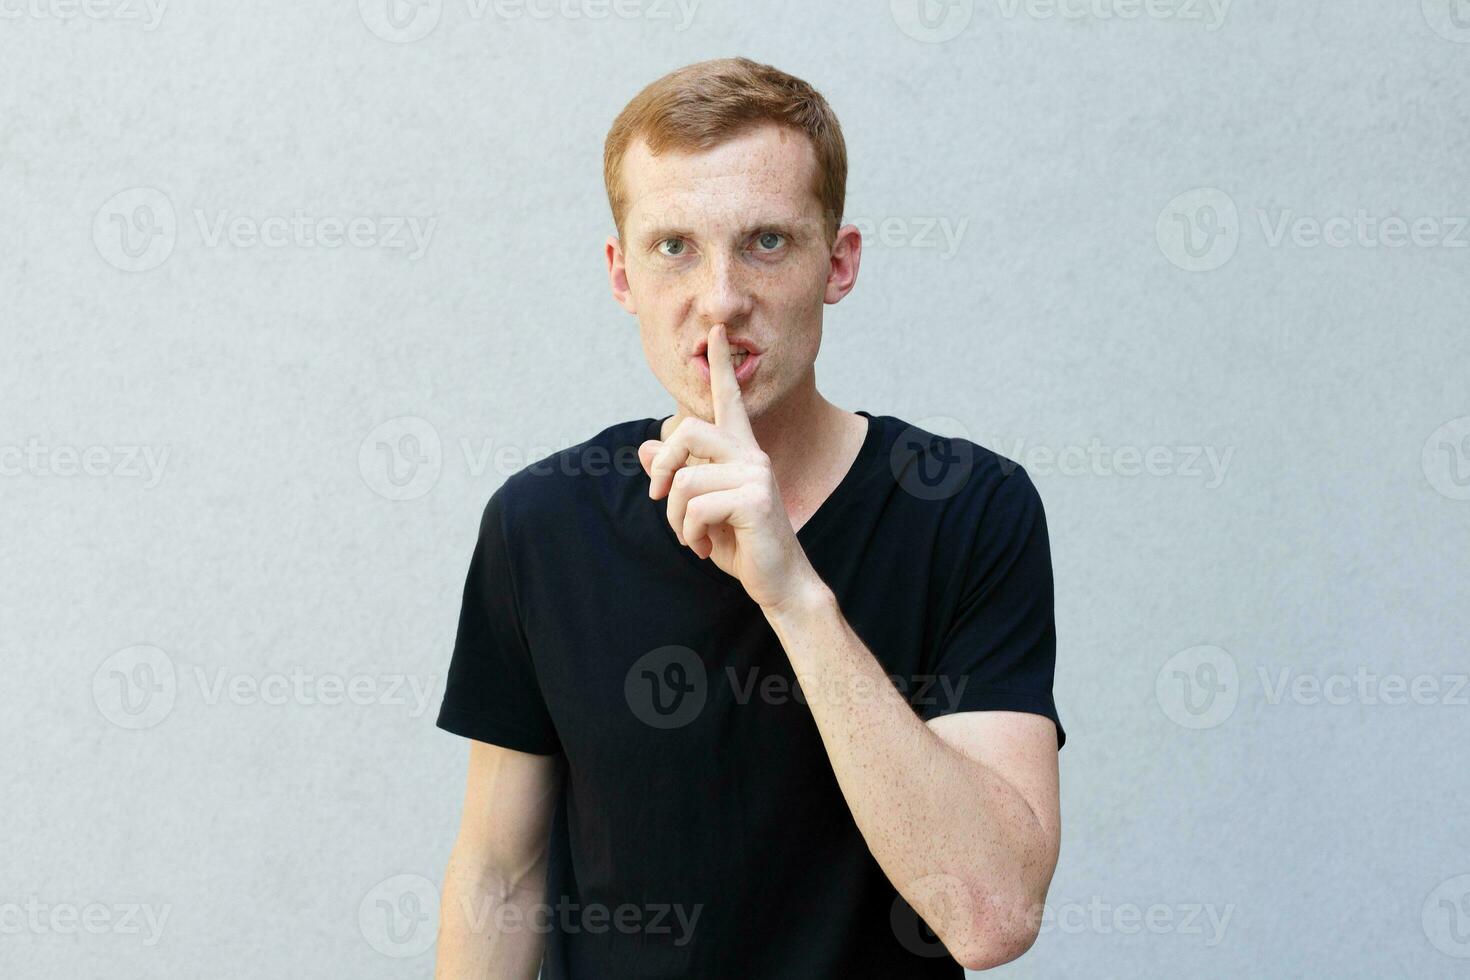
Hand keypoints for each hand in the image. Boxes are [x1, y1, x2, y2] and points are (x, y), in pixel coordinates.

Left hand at [638, 323, 823, 611]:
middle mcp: (751, 455)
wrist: (778, 581)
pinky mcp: (755, 499)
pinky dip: (689, 534)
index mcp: (741, 452)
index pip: (728, 400)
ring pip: (684, 480)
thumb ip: (676, 476)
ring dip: (676, 519)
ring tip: (691, 537)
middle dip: (662, 466)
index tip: (716, 330)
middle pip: (688, 430)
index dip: (721, 365)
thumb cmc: (741, 544)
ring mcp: (756, 475)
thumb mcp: (700, 509)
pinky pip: (696, 507)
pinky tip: (703, 548)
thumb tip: (645, 446)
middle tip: (659, 497)